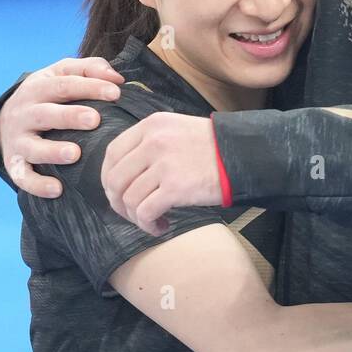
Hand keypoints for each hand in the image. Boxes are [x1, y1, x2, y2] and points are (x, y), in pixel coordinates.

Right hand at [0, 57, 123, 195]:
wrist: (4, 119)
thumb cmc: (47, 95)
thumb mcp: (62, 73)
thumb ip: (90, 68)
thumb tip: (118, 79)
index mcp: (38, 87)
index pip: (64, 84)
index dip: (89, 87)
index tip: (115, 93)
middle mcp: (24, 113)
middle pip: (45, 114)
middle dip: (69, 116)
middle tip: (94, 120)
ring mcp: (17, 140)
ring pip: (32, 147)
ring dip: (52, 152)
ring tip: (74, 154)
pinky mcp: (14, 164)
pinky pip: (22, 177)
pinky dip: (37, 185)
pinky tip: (57, 189)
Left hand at [101, 113, 222, 234]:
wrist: (243, 155)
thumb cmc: (212, 147)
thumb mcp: (176, 130)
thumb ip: (149, 143)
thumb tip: (125, 174)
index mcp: (151, 125)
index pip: (112, 153)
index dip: (108, 177)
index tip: (117, 192)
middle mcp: (153, 141)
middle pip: (115, 179)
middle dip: (118, 202)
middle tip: (132, 212)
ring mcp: (163, 164)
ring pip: (128, 199)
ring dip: (135, 217)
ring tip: (152, 221)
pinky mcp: (175, 187)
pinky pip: (145, 212)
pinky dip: (148, 225)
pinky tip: (162, 226)